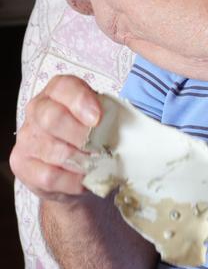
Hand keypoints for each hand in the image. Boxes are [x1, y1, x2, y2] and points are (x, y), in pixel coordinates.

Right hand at [10, 74, 101, 201]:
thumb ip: (109, 114)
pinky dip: (72, 181)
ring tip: (97, 165)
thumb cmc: (91, 134)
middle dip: (81, 135)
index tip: (98, 119)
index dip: (81, 101)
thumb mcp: (102, 116)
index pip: (63, 87)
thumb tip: (124, 125)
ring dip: (81, 161)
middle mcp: (36, 109)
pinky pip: (49, 177)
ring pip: (54, 151)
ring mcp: (26, 138)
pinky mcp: (21, 165)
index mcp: (57, 91)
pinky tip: (83, 179)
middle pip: (52, 118)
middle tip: (101, 147)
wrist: (72, 168)